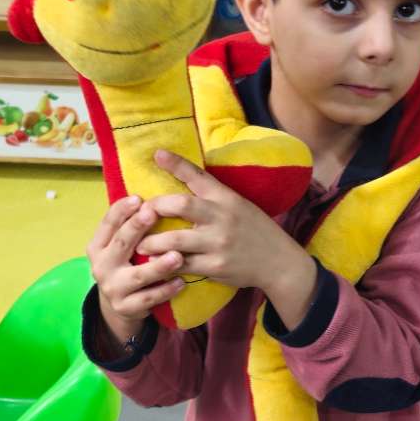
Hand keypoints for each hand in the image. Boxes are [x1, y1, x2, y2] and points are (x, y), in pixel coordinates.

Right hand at [86, 194, 184, 347]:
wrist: (121, 305)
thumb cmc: (127, 264)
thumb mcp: (121, 245)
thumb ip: (130, 225)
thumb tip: (153, 193)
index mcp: (98, 246)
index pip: (108, 223)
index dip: (122, 210)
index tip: (139, 198)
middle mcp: (101, 265)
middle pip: (121, 243)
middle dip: (136, 227)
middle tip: (154, 213)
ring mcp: (113, 288)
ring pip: (138, 275)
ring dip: (158, 265)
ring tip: (177, 255)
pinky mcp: (126, 307)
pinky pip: (149, 298)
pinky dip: (166, 290)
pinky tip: (181, 281)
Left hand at [136, 150, 318, 326]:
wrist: (279, 262)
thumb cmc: (254, 230)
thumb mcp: (239, 205)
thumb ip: (213, 195)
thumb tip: (182, 178)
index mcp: (227, 198)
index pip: (199, 176)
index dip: (177, 164)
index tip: (158, 154)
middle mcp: (222, 217)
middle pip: (181, 205)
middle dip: (155, 207)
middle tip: (140, 213)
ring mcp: (218, 243)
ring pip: (175, 240)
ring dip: (152, 242)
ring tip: (140, 244)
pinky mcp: (216, 266)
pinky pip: (183, 265)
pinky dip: (166, 264)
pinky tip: (155, 264)